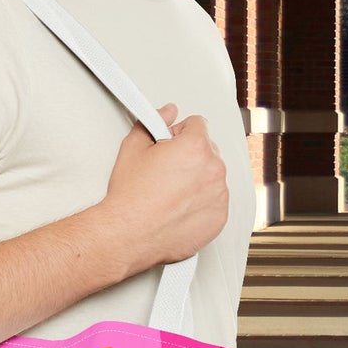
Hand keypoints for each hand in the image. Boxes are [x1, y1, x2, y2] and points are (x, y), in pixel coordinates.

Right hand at [105, 101, 228, 270]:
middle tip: (166, 171)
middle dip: (190, 156)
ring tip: (170, 192)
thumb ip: (155, 121)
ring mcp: (219, 195)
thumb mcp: (133, 148)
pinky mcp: (219, 217)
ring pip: (212, 176)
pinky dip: (201, 203)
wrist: (128, 234)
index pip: (198, 124)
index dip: (179, 133)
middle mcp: (213, 169)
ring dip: (197, 179)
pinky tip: (179, 207)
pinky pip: (215, 201)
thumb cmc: (130, 197)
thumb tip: (167, 112)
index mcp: (195, 147)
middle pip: (208, 150)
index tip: (170, 145)